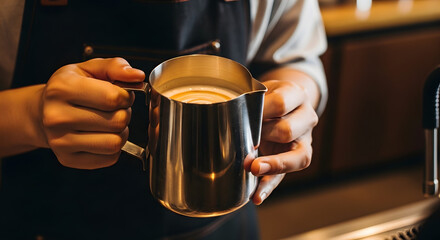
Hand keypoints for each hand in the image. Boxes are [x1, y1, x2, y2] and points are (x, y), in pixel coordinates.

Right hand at [41, 58, 144, 168]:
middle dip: (124, 114)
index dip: (126, 96)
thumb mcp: (90, 68)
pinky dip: (113, 148)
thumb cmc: (71, 88)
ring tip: (109, 123)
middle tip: (114, 110)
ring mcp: (60, 141)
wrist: (43, 112)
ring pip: (115, 143)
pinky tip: (102, 136)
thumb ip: (116, 67)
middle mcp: (56, 116)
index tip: (121, 95)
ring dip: (120, 133)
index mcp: (62, 88)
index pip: (113, 98)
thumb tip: (137, 76)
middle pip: (117, 121)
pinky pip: (110, 158)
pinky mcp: (68, 159)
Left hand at [250, 68, 319, 204]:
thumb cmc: (268, 97)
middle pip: (287, 131)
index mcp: (296, 94)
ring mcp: (306, 140)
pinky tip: (257, 196)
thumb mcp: (262, 90)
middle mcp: (306, 117)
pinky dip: (269, 187)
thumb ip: (251, 103)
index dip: (260, 113)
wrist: (288, 103)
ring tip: (252, 168)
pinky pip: (286, 176)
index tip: (241, 118)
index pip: (281, 103)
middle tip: (247, 139)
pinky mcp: (298, 159)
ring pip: (297, 158)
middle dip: (263, 137)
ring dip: (270, 164)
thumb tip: (228, 120)